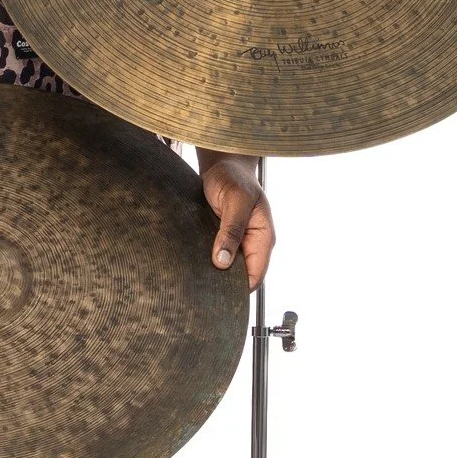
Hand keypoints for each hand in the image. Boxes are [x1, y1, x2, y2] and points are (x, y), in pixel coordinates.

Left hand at [196, 150, 273, 289]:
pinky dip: (207, 259)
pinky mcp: (223, 237)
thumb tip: (223, 261)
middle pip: (241, 275)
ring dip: (214, 270)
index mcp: (263, 237)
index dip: (239, 288)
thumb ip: (231, 230)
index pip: (255, 275)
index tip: (217, 293)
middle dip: (225, 282)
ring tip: (194, 276)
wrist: (223, 164)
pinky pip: (217, 255)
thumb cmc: (233, 178)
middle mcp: (252, 243)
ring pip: (228, 266)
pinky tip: (193, 261)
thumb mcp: (235, 201)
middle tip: (200, 287)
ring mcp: (238, 241)